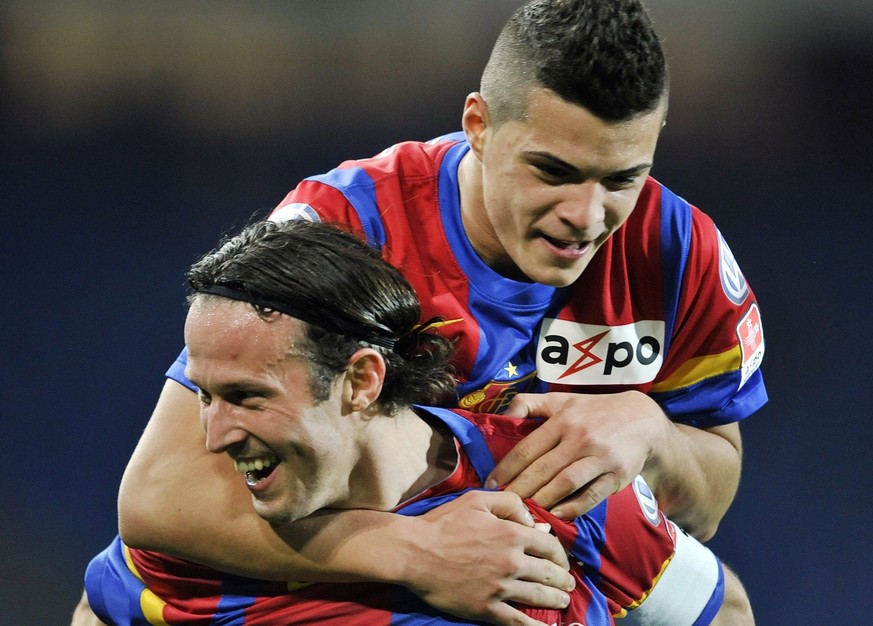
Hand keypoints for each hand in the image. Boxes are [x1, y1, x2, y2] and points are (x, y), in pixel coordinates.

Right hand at [402, 490, 573, 625]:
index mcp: (512, 534)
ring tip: (562, 601)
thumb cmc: (443, 523)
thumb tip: (533, 521)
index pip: (550, 545)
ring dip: (556, 600)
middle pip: (549, 573)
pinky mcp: (487, 608)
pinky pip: (518, 621)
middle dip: (563, 579)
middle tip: (568, 584)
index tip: (562, 560)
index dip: (561, 554)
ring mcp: (500, 587)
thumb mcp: (477, 500)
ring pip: (539, 597)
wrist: (414, 552)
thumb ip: (509, 503)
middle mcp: (512, 561)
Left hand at [486, 391, 668, 518]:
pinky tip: (556, 515)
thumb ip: (529, 403)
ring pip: (565, 483)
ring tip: (525, 513)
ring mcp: (599, 457)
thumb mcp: (561, 400)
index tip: (491, 484)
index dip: (506, 468)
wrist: (642, 419)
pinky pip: (591, 495)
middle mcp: (579, 437)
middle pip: (542, 469)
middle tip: (504, 505)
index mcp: (562, 420)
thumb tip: (503, 414)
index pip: (527, 448)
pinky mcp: (617, 475)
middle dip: (519, 489)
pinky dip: (572, 508)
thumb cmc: (593, 411)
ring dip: (543, 500)